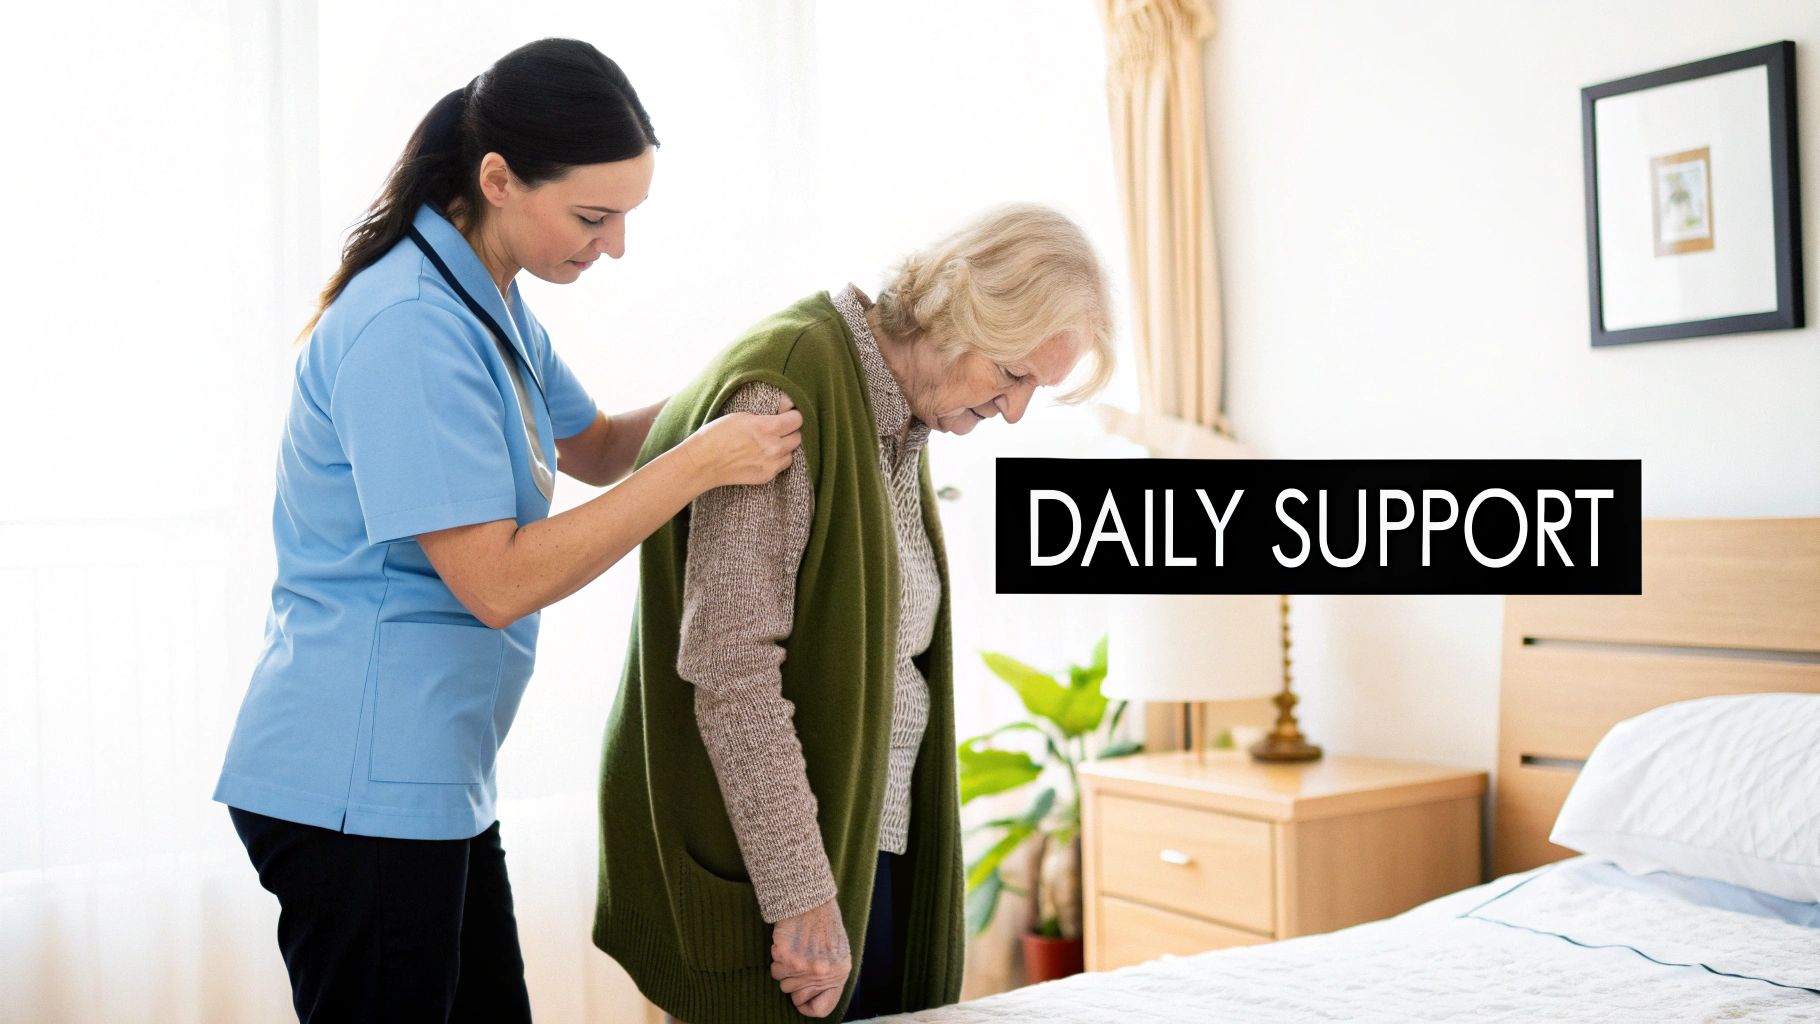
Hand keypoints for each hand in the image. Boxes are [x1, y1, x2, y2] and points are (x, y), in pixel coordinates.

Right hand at [688, 396, 802, 487]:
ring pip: (791, 453)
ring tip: (770, 443)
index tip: (787, 415)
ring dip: (785, 447)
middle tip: (778, 429)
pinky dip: (776, 460)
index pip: (797, 420)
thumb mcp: (741, 415)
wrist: (703, 463)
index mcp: (767, 427)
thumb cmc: (717, 434)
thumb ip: (766, 414)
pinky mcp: (766, 476)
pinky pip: (781, 466)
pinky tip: (762, 455)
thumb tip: (786, 408)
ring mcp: (771, 464)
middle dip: (790, 431)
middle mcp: (773, 447)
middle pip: (797, 437)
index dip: (792, 416)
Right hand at [769, 896, 850, 1017]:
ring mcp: (803, 966)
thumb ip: (829, 977)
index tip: (803, 995)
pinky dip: (777, 957)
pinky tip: (787, 943)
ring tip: (795, 949)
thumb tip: (815, 999)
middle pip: (795, 997)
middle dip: (794, 982)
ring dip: (785, 968)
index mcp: (840, 973)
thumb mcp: (837, 954)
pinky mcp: (786, 957)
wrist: (811, 900)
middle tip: (800, 961)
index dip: (808, 1004)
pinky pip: (774, 968)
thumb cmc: (824, 925)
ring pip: (782, 982)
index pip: (821, 1010)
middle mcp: (822, 973)